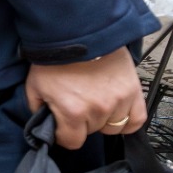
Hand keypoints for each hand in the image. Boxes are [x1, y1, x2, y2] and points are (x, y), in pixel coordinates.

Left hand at [24, 47, 146, 149]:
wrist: (78, 31)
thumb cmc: (56, 58)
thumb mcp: (34, 87)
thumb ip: (38, 111)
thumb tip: (45, 125)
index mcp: (72, 111)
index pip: (72, 142)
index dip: (64, 134)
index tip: (63, 125)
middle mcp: (98, 109)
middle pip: (92, 132)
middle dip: (82, 122)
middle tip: (78, 103)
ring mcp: (118, 101)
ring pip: (113, 127)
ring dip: (104, 119)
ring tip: (96, 102)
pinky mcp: (133, 90)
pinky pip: (137, 119)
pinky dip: (128, 120)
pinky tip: (117, 112)